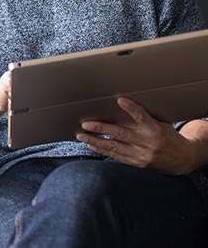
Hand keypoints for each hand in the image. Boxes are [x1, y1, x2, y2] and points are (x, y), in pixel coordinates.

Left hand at [76, 97, 196, 174]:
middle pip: (121, 134)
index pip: (142, 117)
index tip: (120, 100)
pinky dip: (102, 150)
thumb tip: (120, 108)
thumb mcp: (161, 125)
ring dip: (95, 141)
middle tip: (86, 124)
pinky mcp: (137, 163)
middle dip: (101, 128)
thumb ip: (143, 119)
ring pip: (114, 147)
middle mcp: (147, 143)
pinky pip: (116, 156)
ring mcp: (141, 155)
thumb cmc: (169, 137)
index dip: (132, 108)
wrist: (183, 160)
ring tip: (81, 136)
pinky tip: (91, 145)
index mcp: (155, 130)